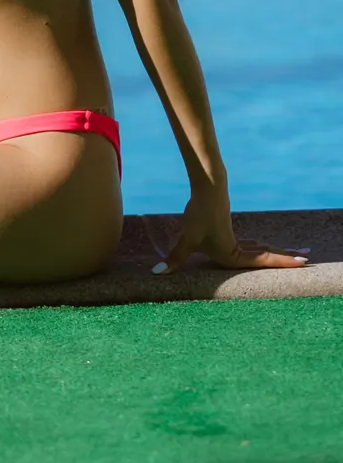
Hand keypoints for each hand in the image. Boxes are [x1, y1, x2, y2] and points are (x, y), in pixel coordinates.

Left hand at [153, 189, 309, 275]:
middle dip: (283, 260)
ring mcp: (234, 236)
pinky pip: (249, 242)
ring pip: (258, 247)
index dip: (280, 263)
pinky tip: (259, 247)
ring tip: (289, 256)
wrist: (207, 189)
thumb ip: (175, 258)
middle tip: (305, 260)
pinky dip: (259, 247)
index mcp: (232, 254)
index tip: (301, 263)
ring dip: (273, 253)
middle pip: (264, 255)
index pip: (261, 262)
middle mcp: (237, 247)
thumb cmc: (199, 215)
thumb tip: (157, 274)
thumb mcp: (187, 239)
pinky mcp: (229, 228)